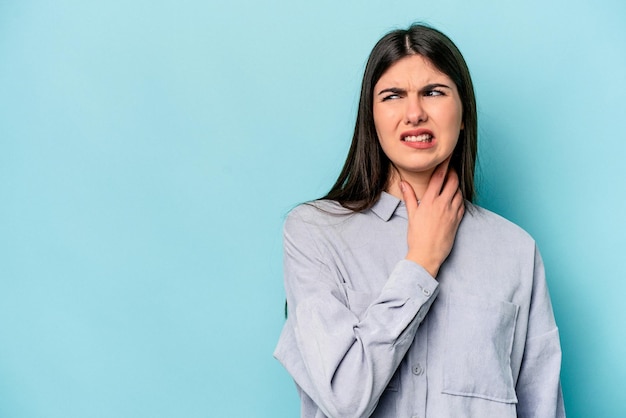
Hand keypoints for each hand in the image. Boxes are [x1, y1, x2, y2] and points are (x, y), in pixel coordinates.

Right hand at [401, 158, 464, 277]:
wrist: (427, 254)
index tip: (446, 157)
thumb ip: (409, 197)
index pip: (439, 177)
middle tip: (451, 169)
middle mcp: (442, 204)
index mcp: (429, 201)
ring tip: (453, 183)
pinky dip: (460, 199)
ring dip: (457, 186)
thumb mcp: (411, 215)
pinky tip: (456, 198)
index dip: (444, 165)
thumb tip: (403, 183)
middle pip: (453, 182)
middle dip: (453, 173)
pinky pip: (462, 205)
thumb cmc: (417, 236)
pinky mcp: (457, 221)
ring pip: (459, 192)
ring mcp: (451, 212)